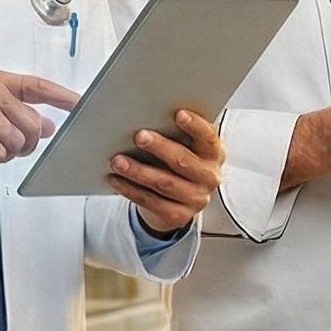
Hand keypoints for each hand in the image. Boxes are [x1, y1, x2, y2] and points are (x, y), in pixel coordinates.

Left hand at [108, 111, 223, 232]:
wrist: (178, 202)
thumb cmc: (178, 166)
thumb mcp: (186, 149)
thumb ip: (177, 135)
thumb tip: (150, 117)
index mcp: (214, 155)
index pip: (208, 139)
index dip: (195, 126)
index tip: (178, 114)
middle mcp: (209, 178)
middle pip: (183, 162)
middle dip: (160, 148)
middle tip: (139, 136)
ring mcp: (195, 199)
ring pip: (164, 183)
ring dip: (139, 171)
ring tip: (118, 160)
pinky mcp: (178, 216)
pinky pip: (151, 201)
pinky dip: (131, 190)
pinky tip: (116, 179)